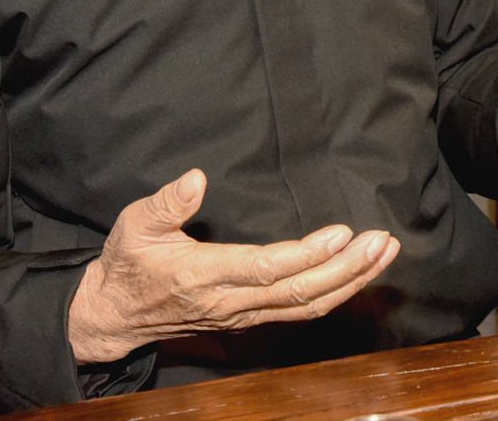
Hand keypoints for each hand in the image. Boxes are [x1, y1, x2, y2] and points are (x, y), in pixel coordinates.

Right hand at [67, 169, 398, 363]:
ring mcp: (242, 315)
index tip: (342, 233)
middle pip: (298, 292)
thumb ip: (166, 203)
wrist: (113, 316)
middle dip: (346, 269)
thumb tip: (196, 178)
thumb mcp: (134, 224)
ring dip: (349, 282)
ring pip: (305, 306)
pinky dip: (334, 294)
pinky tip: (358, 275)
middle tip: (382, 241)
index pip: (264, 268)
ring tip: (384, 253)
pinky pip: (298, 312)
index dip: (306, 254)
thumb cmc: (127, 264)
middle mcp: (229, 302)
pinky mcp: (248, 319)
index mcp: (203, 275)